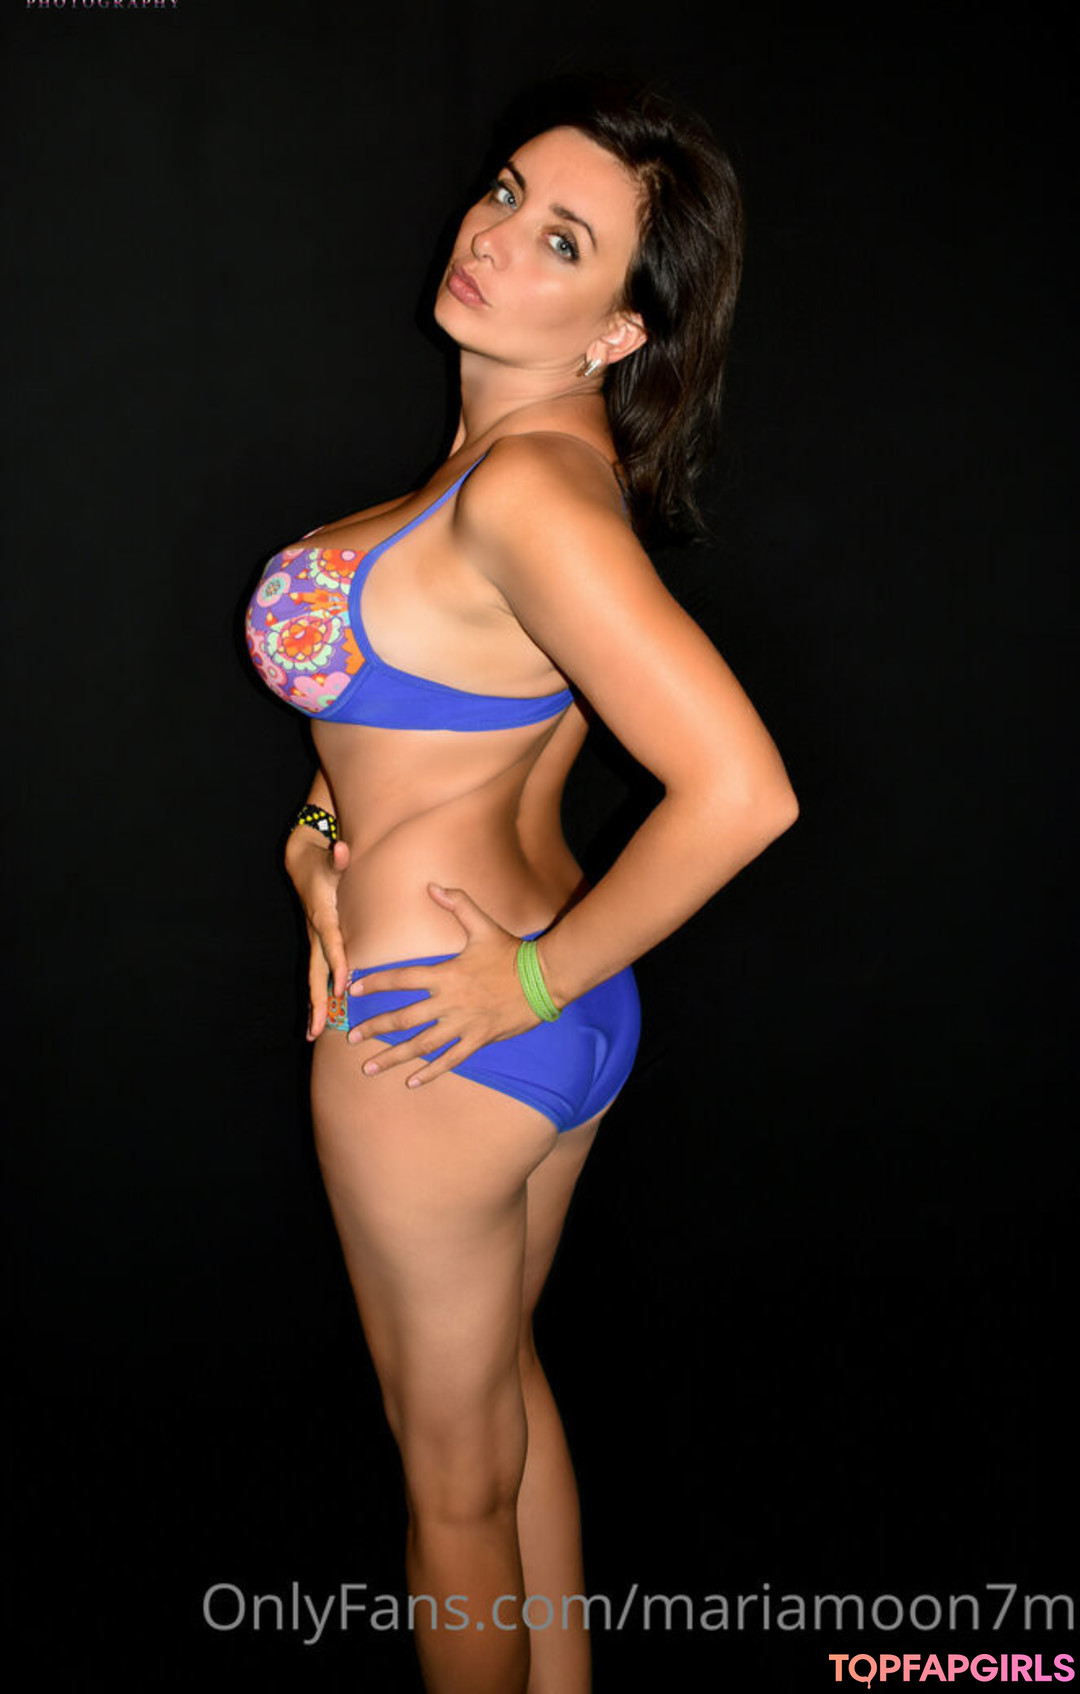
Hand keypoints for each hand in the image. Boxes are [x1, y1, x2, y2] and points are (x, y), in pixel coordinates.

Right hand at [284, 831, 351, 1039]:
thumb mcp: (331, 858)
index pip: (331, 944)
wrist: (300, 861)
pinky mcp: (316, 943)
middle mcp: (315, 933)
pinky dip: (319, 994)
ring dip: (315, 1004)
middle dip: (318, 999)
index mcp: (322, 917)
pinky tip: (322, 1015)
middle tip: (317, 1028)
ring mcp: (313, 940)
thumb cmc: (322, 863)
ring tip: (314, 1032)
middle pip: (316, 972)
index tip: (344, 985)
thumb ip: (338, 857)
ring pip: (314, 977)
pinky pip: (318, 973)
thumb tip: (342, 849)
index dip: (338, 963)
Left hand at [347, 883, 541, 1087]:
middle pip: (403, 1019)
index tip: (353, 990)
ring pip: (421, 1045)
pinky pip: (450, 1059)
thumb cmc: (511, 952)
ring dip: (393, 1057)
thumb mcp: (483, 925)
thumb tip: (432, 886)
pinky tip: (412, 1081)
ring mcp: (463, 1024)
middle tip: (351, 1038)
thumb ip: (457, 904)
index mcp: (446, 974)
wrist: (544, 979)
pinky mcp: (478, 1040)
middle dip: (375, 1028)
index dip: (376, 983)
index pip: (402, 979)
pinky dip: (430, 1072)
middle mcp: (449, 1002)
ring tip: (370, 1067)